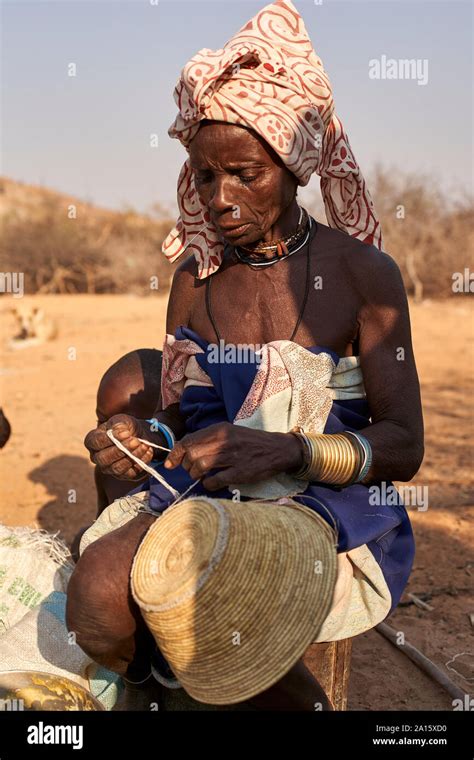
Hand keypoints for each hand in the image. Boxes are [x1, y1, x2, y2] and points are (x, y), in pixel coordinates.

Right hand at [84, 414, 154, 480]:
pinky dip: (141, 462)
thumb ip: (119, 424)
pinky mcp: (122, 475)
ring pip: (117, 468)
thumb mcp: (122, 420)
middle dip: (122, 449)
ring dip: (133, 456)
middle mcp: (97, 457)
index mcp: (93, 441)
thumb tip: (122, 433)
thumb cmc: (126, 427)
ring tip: (144, 445)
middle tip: (136, 441)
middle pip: (104, 458)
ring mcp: (109, 468)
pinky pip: (130, 473)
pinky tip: (148, 452)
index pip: (96, 442)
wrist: (139, 437)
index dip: (110, 439)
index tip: (127, 433)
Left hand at [164, 422, 303, 490]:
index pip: (188, 440)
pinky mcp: (240, 472)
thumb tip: (185, 451)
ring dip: (195, 475)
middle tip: (192, 470)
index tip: (170, 463)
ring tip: (201, 476)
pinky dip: (208, 484)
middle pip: (191, 455)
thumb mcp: (229, 432)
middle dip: (186, 466)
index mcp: (220, 429)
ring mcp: (232, 457)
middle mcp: (224, 441)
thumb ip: (209, 439)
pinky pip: (214, 480)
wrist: (277, 449)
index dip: (175, 453)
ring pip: (200, 466)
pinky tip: (211, 483)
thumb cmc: (250, 442)